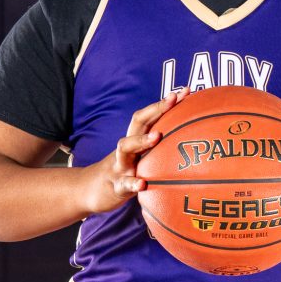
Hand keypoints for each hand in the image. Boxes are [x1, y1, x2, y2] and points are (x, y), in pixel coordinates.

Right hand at [81, 87, 185, 214]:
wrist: (91, 191)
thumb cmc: (125, 172)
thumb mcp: (140, 158)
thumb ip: (158, 149)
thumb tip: (189, 144)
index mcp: (136, 140)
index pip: (150, 116)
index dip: (166, 103)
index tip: (185, 91)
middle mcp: (128, 148)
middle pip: (138, 122)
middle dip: (156, 109)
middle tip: (173, 100)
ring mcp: (120, 165)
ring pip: (125, 147)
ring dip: (141, 140)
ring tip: (157, 136)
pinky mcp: (115, 186)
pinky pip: (124, 183)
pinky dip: (132, 183)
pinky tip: (142, 184)